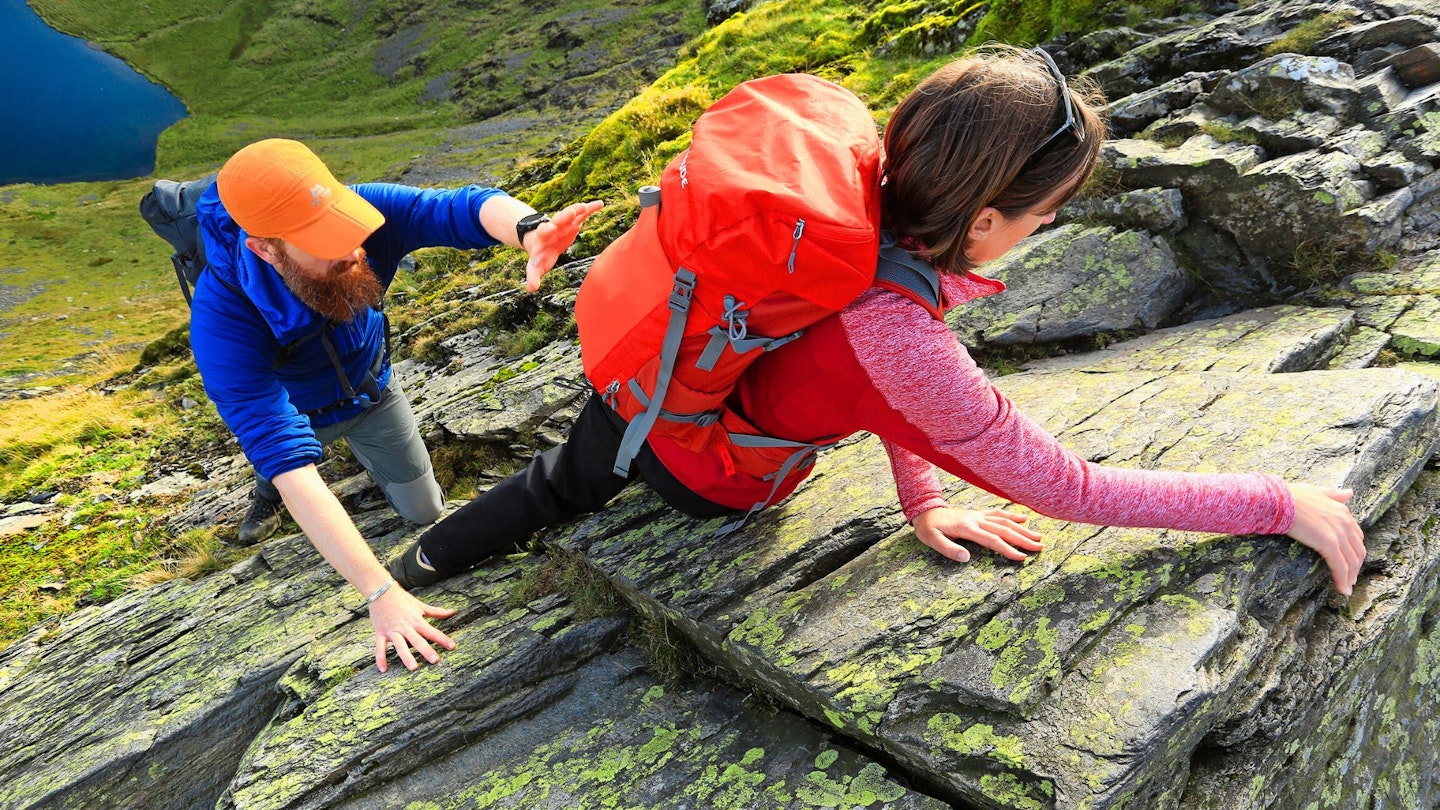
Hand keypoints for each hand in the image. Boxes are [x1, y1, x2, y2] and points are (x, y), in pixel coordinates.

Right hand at [369, 586, 456, 671]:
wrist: (381, 592)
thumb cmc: (402, 599)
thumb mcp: (420, 605)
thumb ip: (436, 612)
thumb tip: (452, 612)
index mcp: (416, 621)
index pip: (432, 632)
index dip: (443, 639)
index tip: (452, 646)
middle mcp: (405, 627)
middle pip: (418, 640)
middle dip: (426, 650)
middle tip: (435, 660)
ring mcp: (392, 631)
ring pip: (400, 646)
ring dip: (406, 657)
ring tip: (413, 667)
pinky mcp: (381, 633)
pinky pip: (380, 648)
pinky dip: (380, 659)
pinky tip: (384, 670)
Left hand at [524, 199, 604, 291]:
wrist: (541, 241)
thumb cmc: (539, 256)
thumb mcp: (535, 267)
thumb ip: (533, 276)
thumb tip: (531, 289)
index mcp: (543, 237)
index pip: (544, 231)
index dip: (546, 229)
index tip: (550, 228)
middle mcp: (554, 226)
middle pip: (558, 219)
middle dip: (564, 216)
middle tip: (571, 211)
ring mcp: (564, 222)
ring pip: (571, 213)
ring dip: (578, 209)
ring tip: (586, 206)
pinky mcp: (574, 222)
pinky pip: (583, 213)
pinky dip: (591, 208)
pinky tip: (600, 203)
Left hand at [913, 506, 1043, 562]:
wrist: (924, 510)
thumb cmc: (927, 528)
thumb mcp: (931, 539)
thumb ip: (947, 548)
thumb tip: (965, 558)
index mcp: (967, 528)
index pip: (992, 540)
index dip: (1008, 549)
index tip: (1022, 557)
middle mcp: (976, 520)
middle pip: (1004, 530)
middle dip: (1023, 539)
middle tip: (1039, 547)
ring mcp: (978, 515)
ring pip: (1004, 521)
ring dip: (1022, 529)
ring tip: (1038, 537)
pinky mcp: (977, 514)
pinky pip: (998, 513)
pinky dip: (1012, 515)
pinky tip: (1024, 518)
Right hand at [1285, 484, 1364, 595]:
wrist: (1278, 501)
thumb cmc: (1291, 496)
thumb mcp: (1317, 491)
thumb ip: (1334, 494)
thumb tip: (1350, 492)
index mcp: (1342, 511)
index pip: (1356, 535)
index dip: (1354, 550)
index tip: (1350, 561)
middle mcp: (1344, 522)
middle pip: (1357, 550)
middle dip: (1355, 566)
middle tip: (1350, 579)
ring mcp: (1338, 533)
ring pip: (1351, 561)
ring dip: (1351, 577)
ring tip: (1346, 588)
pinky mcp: (1328, 544)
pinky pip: (1340, 566)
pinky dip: (1343, 580)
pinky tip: (1341, 590)